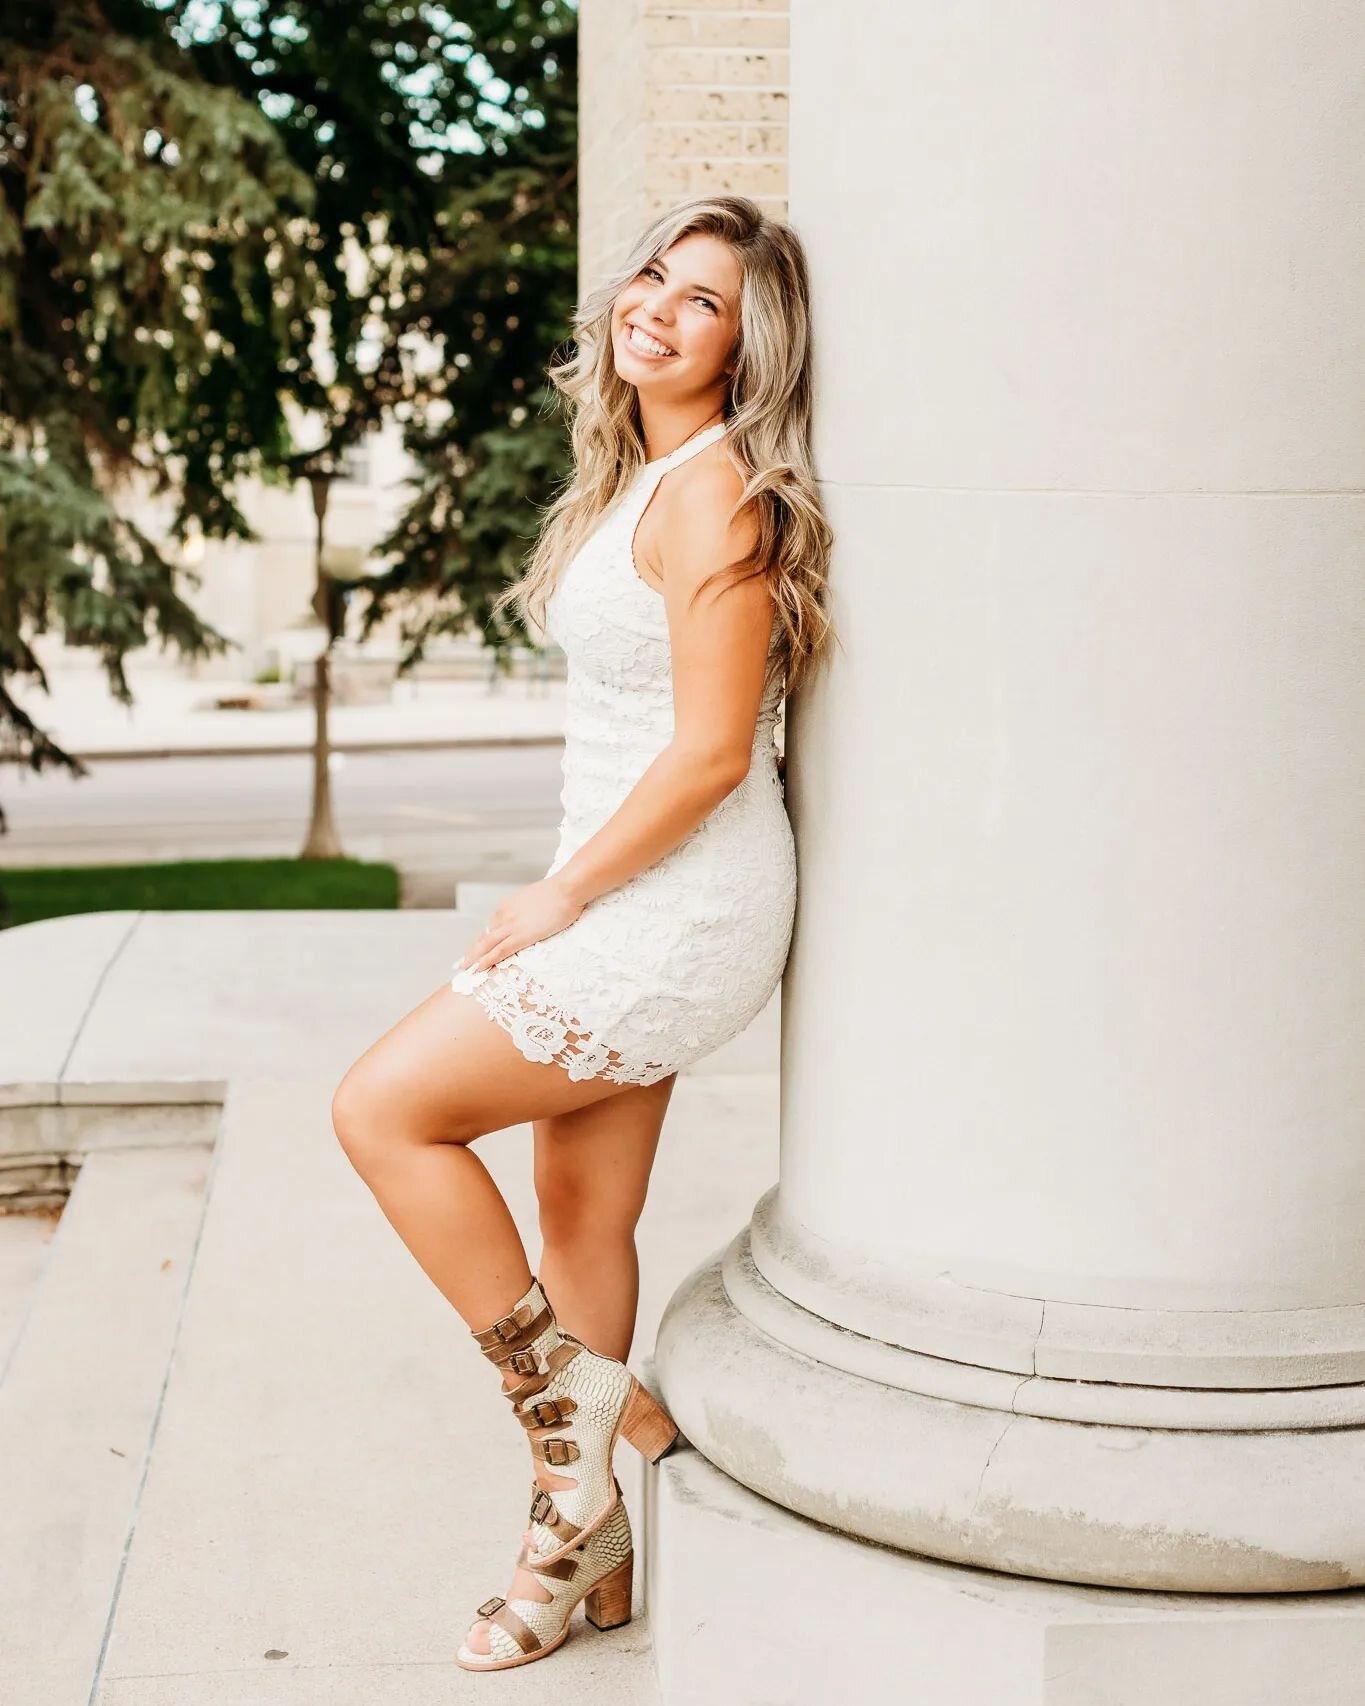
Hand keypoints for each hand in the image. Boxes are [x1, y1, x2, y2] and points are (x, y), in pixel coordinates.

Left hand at [454, 876, 585, 974]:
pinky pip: (499, 951)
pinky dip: (487, 961)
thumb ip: (529, 910)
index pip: (490, 928)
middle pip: (483, 938)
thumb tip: (532, 917)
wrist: (567, 889)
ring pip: (486, 946)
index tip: (475, 950)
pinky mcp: (521, 936)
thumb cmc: (559, 893)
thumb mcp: (537, 900)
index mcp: (508, 907)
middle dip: (472, 952)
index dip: (481, 941)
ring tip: (465, 971)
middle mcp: (504, 915)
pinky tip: (478, 969)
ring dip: (474, 959)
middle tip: (462, 965)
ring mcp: (511, 926)